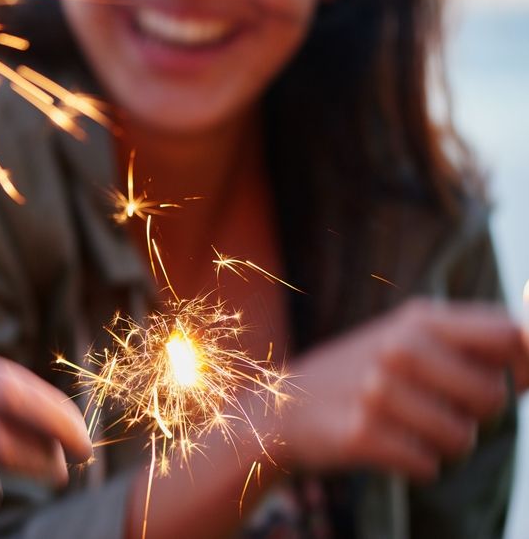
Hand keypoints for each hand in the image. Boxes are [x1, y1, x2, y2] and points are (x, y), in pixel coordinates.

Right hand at [269, 299, 528, 480]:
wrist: (281, 404)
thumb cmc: (364, 372)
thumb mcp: (410, 338)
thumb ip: (475, 343)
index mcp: (418, 319)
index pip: (509, 334)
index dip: (526, 365)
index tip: (513, 382)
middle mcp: (399, 348)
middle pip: (493, 395)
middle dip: (477, 414)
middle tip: (439, 407)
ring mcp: (378, 391)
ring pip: (463, 439)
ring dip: (444, 445)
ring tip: (408, 427)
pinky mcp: (362, 434)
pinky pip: (428, 467)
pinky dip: (415, 464)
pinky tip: (386, 444)